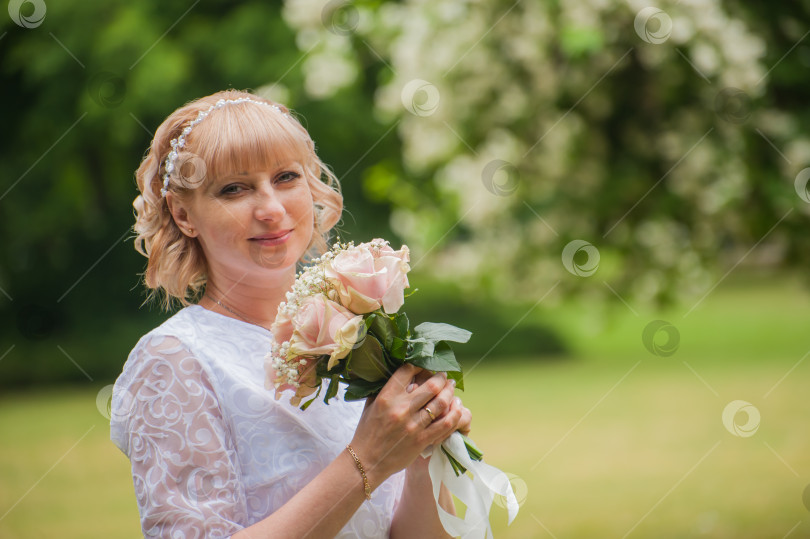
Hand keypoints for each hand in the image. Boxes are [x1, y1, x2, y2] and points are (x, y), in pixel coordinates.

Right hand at [348, 364, 459, 487]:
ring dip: (449, 392)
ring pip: (441, 402)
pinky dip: (454, 414)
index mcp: (386, 397)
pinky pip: (445, 424)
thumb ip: (384, 388)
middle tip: (443, 376)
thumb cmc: (367, 432)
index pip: (407, 371)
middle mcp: (401, 409)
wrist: (366, 462)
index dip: (419, 365)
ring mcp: (413, 425)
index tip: (423, 367)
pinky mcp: (422, 440)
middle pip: (431, 385)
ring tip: (450, 387)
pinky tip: (457, 408)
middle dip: (440, 377)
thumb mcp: (371, 405)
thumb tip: (401, 374)